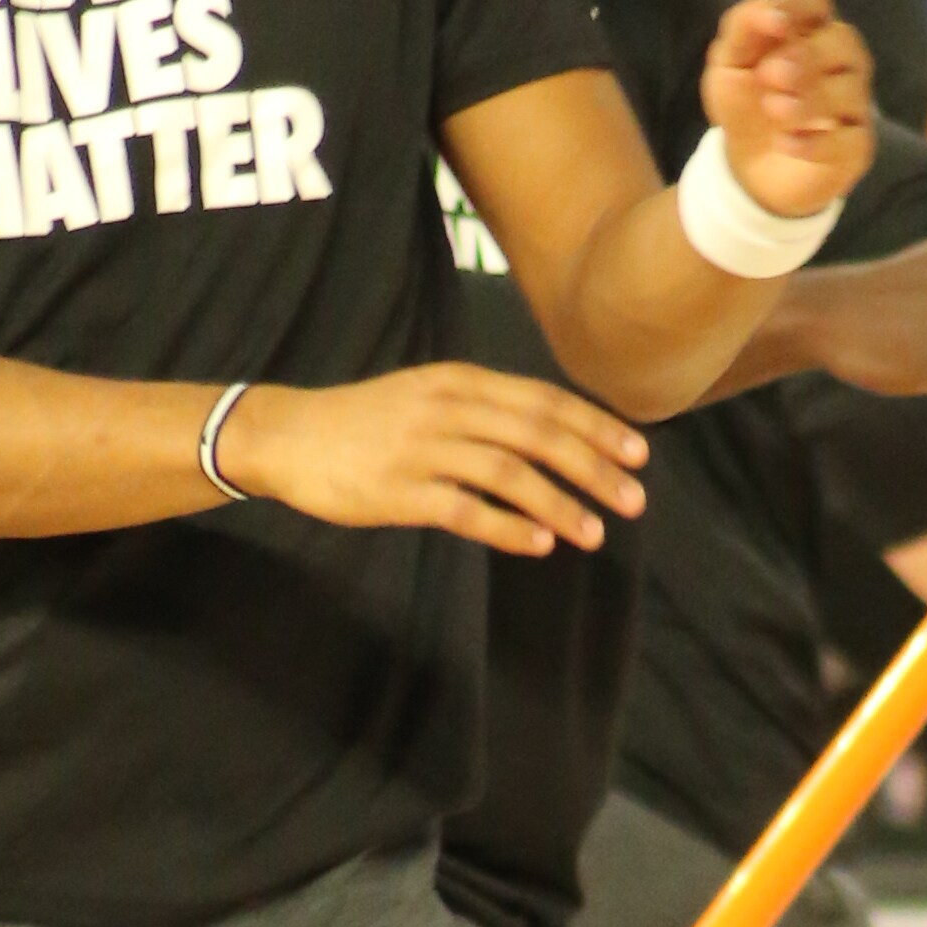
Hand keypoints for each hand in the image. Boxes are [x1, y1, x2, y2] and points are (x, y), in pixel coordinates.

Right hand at [223, 364, 649, 558]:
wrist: (288, 436)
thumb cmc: (366, 421)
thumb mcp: (429, 395)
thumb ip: (485, 411)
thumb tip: (554, 437)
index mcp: (461, 381)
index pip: (544, 401)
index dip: (596, 427)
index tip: (638, 455)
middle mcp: (448, 408)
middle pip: (537, 435)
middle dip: (593, 468)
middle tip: (633, 501)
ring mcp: (421, 449)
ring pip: (508, 473)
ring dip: (559, 504)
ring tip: (594, 534)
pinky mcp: (397, 492)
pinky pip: (464, 510)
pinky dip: (507, 528)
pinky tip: (539, 545)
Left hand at [700, 0, 876, 218]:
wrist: (748, 164)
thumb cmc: (745, 101)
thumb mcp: (729, 62)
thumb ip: (742, 27)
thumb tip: (765, 8)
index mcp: (807, 31)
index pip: (814, 1)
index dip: (796, 6)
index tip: (774, 25)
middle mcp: (839, 61)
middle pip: (844, 40)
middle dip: (809, 55)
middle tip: (770, 74)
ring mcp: (852, 103)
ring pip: (851, 90)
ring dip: (810, 98)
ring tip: (773, 109)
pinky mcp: (856, 145)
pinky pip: (850, 139)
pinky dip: (817, 142)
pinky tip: (785, 143)